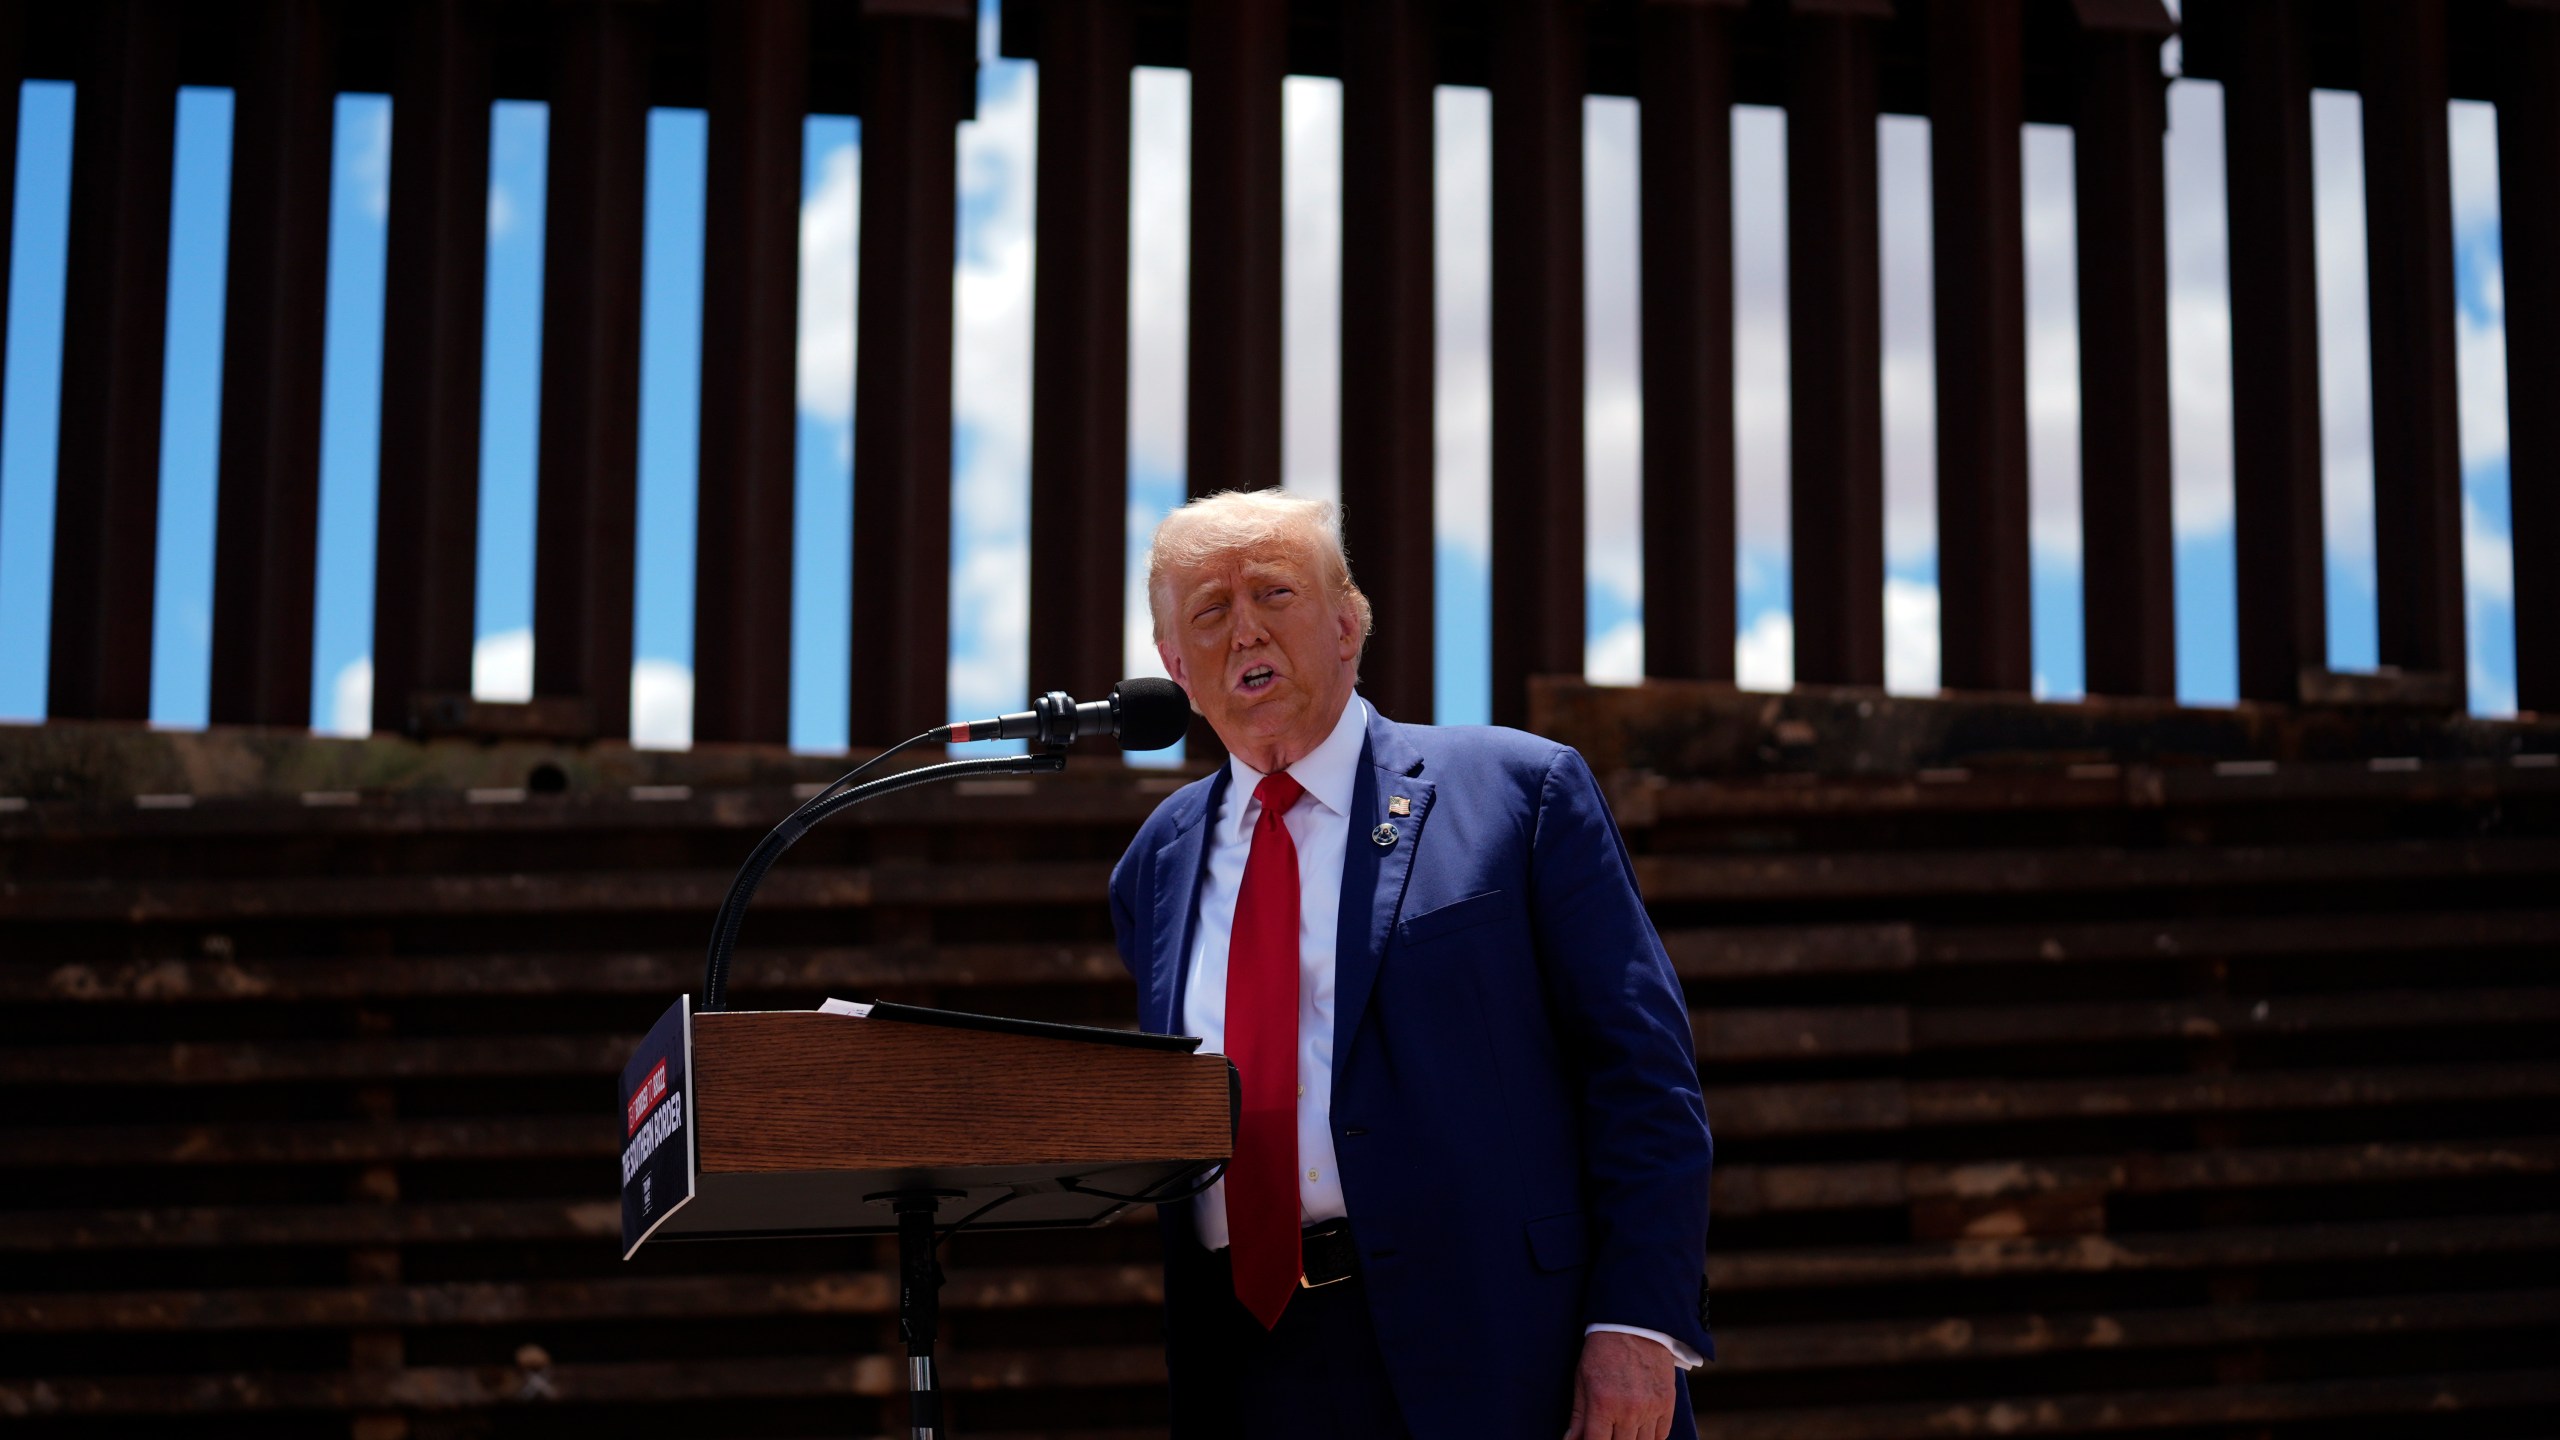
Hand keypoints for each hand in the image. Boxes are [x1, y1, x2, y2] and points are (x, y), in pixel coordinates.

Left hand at [1563, 1330, 1677, 1439]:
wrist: (1634, 1326)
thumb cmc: (1602, 1352)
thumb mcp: (1582, 1380)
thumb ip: (1578, 1416)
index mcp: (1602, 1404)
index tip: (1591, 1439)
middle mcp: (1628, 1410)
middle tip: (1607, 1431)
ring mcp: (1650, 1408)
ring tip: (1622, 1428)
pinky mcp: (1667, 1403)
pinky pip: (1661, 1435)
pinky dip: (1651, 1436)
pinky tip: (1640, 1428)